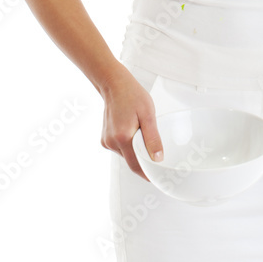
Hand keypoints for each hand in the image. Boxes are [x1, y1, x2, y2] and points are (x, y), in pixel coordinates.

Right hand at [99, 65, 164, 180]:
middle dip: (143, 159)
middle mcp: (112, 142)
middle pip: (132, 161)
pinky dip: (128, 144)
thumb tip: (157, 159)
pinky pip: (120, 148)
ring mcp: (107, 141)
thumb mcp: (148, 115)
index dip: (147, 174)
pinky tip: (131, 130)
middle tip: (155, 151)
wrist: (114, 84)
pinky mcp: (105, 139)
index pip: (136, 166)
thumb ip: (153, 138)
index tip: (157, 177)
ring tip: (141, 132)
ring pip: (126, 154)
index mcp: (123, 138)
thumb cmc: (132, 96)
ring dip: (135, 150)